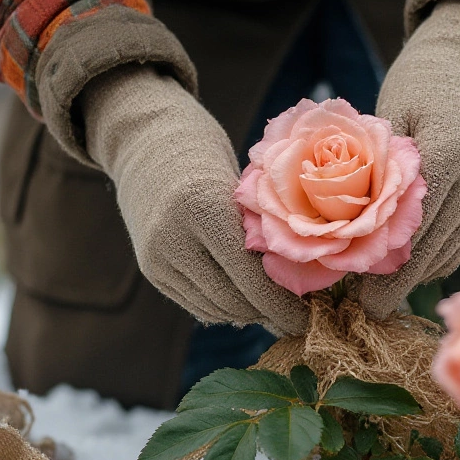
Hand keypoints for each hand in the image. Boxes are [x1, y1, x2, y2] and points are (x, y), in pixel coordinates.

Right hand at [83, 66, 309, 333]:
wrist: (146, 140)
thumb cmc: (210, 154)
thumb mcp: (243, 185)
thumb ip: (263, 232)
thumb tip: (297, 289)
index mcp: (205, 210)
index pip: (252, 281)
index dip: (285, 308)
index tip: (313, 319)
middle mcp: (174, 239)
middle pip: (234, 302)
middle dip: (270, 314)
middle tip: (301, 316)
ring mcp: (158, 258)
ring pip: (215, 309)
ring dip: (248, 313)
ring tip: (276, 307)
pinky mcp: (151, 269)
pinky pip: (195, 304)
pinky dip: (223, 307)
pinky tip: (245, 300)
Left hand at [353, 0, 459, 318]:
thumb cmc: (418, 81)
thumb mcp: (387, 123)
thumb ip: (377, 178)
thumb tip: (350, 242)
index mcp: (450, 160)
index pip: (414, 235)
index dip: (387, 275)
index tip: (359, 302)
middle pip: (433, 255)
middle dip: (398, 285)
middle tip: (362, 308)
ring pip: (448, 256)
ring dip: (415, 275)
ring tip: (375, 290)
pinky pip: (459, 243)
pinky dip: (432, 257)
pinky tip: (402, 264)